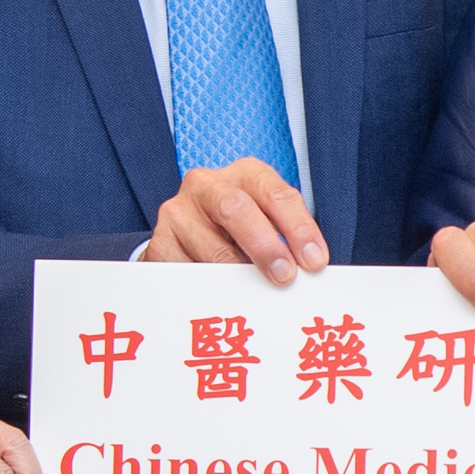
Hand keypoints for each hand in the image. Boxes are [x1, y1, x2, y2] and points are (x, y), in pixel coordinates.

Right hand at [144, 160, 330, 283]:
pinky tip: (225, 299)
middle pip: (236, 210)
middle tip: (285, 277)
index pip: (277, 195)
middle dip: (266, 246)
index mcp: (246, 174)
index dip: (299, 228)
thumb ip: (287, 241)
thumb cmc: (240, 232)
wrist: (189, 237)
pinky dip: (211, 289)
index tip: (314, 261)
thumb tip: (308, 274)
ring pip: (213, 249)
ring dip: (240, 278)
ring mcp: (179, 211)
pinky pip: (188, 272)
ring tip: (258, 296)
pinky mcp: (160, 242)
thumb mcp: (267, 224)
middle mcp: (208, 185)